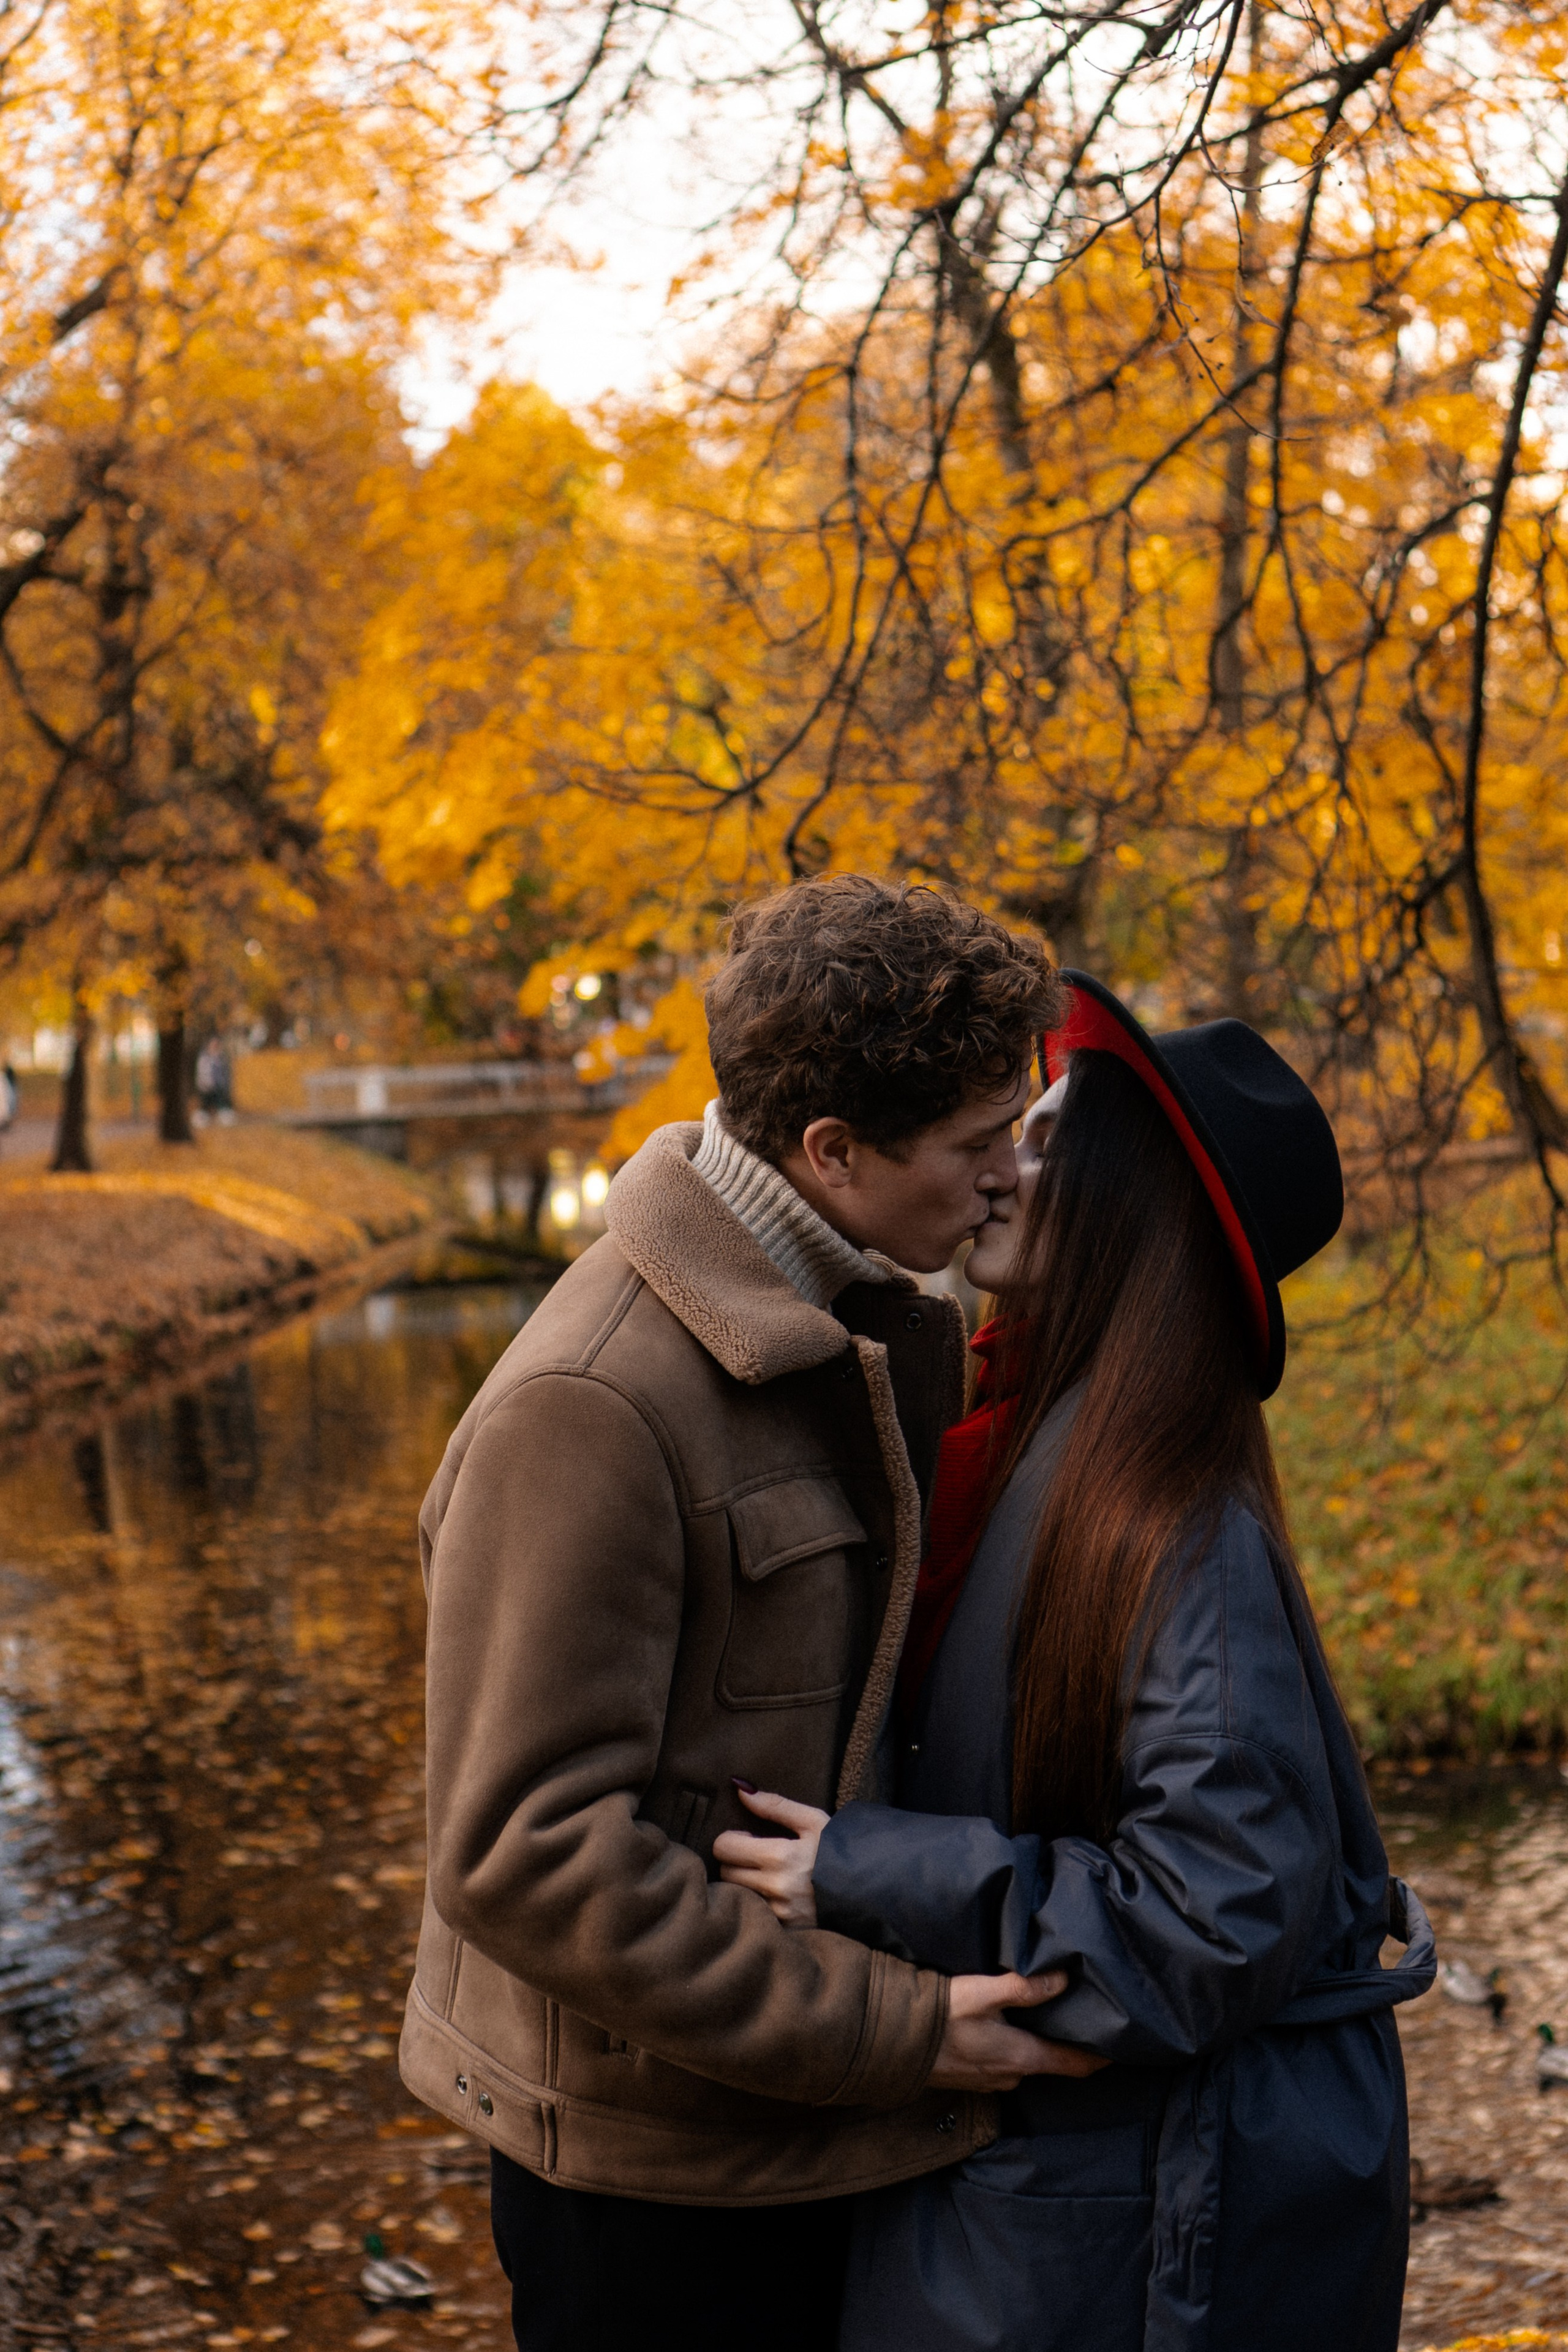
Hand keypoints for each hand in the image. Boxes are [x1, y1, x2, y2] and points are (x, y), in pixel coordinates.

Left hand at [713, 1785, 828, 1926]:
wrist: (869, 1893)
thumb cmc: (840, 1852)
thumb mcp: (813, 1821)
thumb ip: (775, 1805)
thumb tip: (740, 1789)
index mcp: (780, 1857)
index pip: (724, 1847)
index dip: (732, 1838)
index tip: (749, 1838)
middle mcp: (775, 1889)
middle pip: (725, 1873)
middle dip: (735, 1861)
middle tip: (757, 1857)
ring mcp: (778, 1914)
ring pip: (736, 1895)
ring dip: (744, 1883)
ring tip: (767, 1876)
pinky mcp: (783, 1931)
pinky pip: (754, 1914)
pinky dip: (757, 1904)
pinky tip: (776, 1896)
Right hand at [927, 1971, 1107, 2092]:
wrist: (893, 2042)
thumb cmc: (941, 2016)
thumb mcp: (983, 1993)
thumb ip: (1024, 1987)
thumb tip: (1064, 1980)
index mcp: (1022, 2057)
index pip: (1074, 2065)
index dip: (1099, 2058)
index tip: (1121, 2050)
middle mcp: (1011, 2076)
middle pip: (1049, 2062)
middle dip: (1064, 2045)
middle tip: (1078, 2020)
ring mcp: (989, 2082)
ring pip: (1024, 2062)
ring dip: (1034, 2046)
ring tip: (1040, 2019)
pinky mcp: (970, 2079)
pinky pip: (1002, 2064)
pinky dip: (1011, 2049)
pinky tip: (1003, 2029)